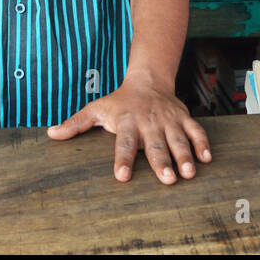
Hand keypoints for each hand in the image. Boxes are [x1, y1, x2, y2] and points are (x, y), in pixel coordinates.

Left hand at [46, 74, 211, 183]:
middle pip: (155, 144)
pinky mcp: (183, 118)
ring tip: (189, 173)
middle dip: (162, 161)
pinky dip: (202, 143)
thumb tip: (51, 134)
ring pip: (178, 139)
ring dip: (185, 156)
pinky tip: (207, 159)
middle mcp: (148, 122)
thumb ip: (75, 124)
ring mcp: (168, 120)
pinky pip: (196, 131)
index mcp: (127, 122)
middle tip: (167, 179)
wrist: (148, 80)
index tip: (122, 176)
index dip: (122, 159)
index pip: (123, 143)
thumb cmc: (119, 101)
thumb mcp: (96, 109)